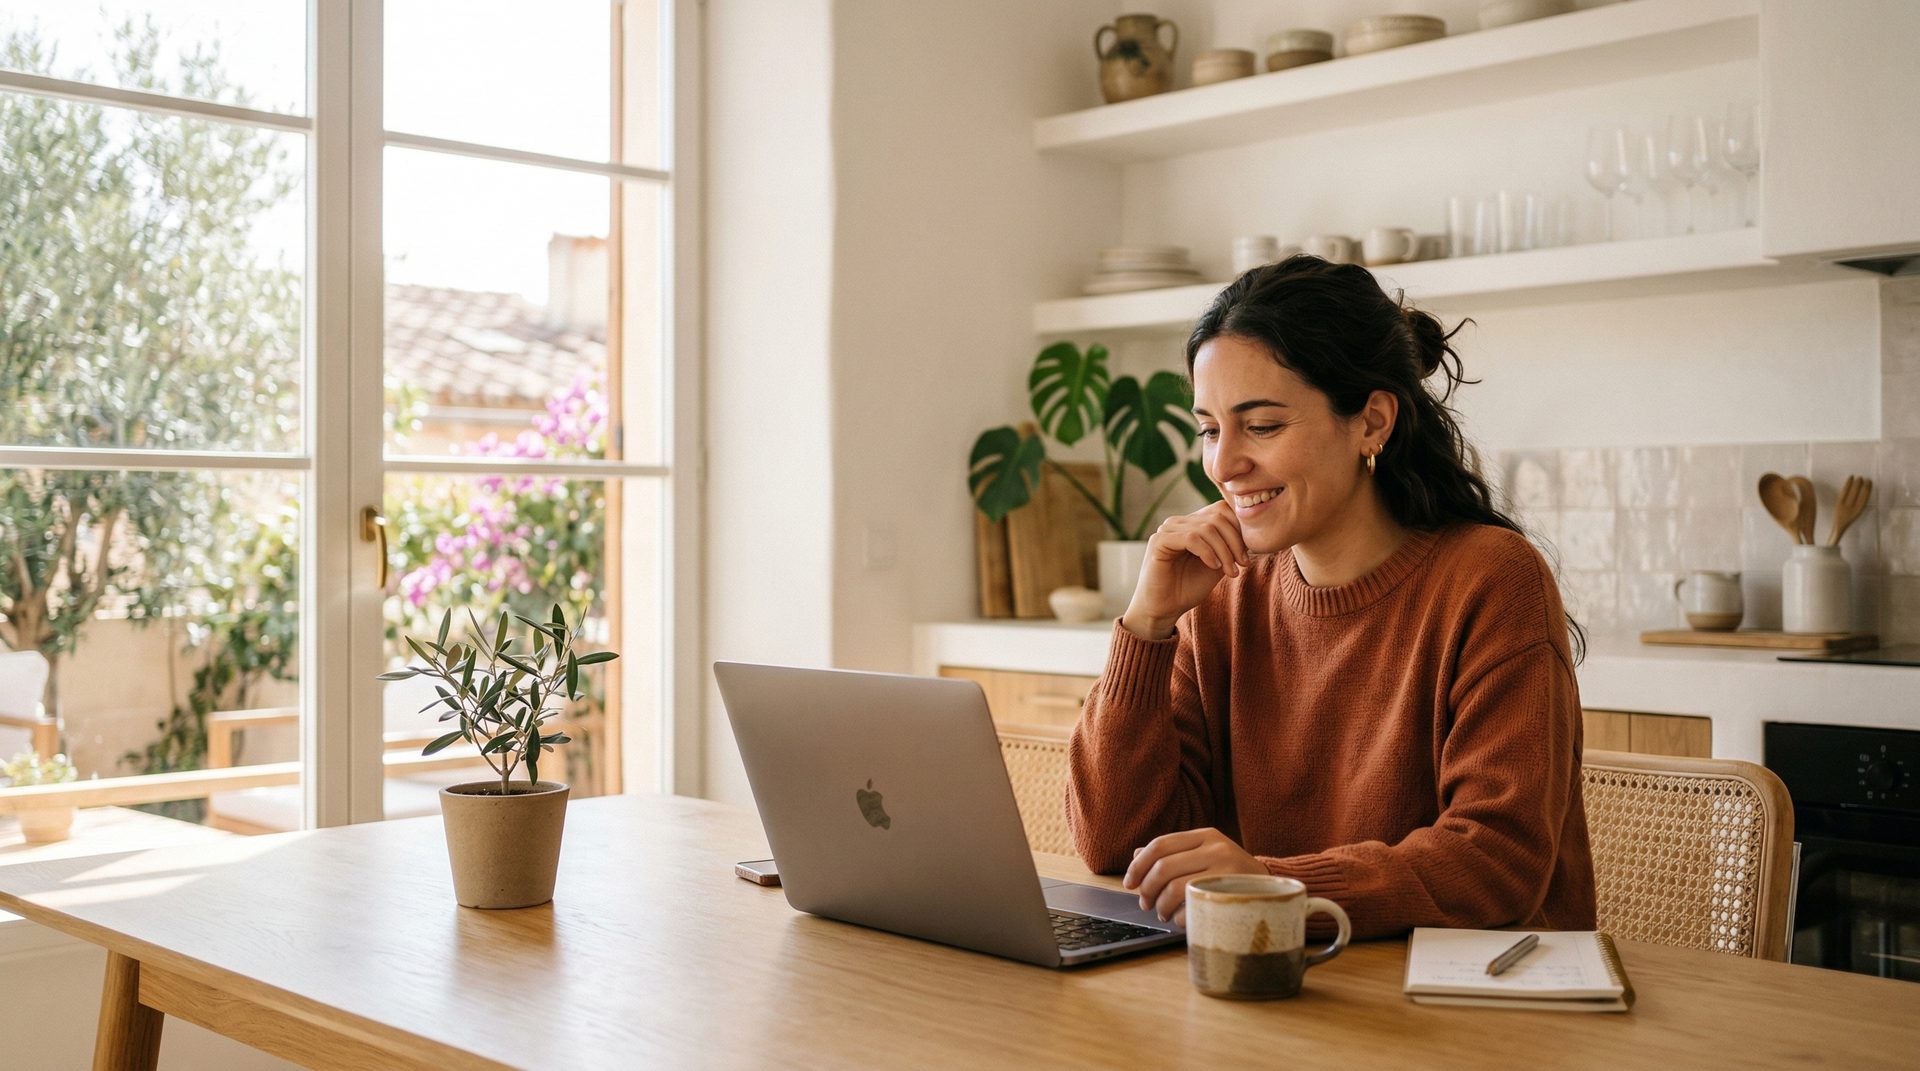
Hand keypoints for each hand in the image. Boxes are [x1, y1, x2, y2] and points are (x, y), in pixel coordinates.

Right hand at [1121, 501, 1248, 640]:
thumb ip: (1229, 546)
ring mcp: (1167, 529)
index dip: (1239, 529)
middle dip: (1235, 541)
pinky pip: (1191, 538)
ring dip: (1224, 551)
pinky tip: (1213, 567)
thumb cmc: (1189, 588)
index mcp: (1192, 523)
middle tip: (1242, 564)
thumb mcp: (1218, 564)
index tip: (1246, 557)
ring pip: (1206, 528)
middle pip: (1217, 517)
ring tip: (1230, 571)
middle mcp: (1179, 522)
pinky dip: (1207, 552)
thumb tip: (1251, 532)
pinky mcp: (1159, 541)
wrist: (1164, 609)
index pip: (1222, 510)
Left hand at [1122, 827, 1266, 925]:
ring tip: (1162, 913)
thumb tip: (1136, 855)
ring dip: (1161, 906)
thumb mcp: (1205, 855)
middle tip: (1144, 902)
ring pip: (1174, 889)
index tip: (1129, 882)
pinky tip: (1181, 919)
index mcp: (1206, 835)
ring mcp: (1227, 870)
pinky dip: (1179, 917)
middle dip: (1147, 889)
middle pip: (1164, 868)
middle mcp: (1217, 848)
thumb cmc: (1232, 874)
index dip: (1139, 865)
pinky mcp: (1233, 894)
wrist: (1274, 888)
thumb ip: (1173, 853)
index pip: (1160, 844)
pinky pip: (1192, 907)